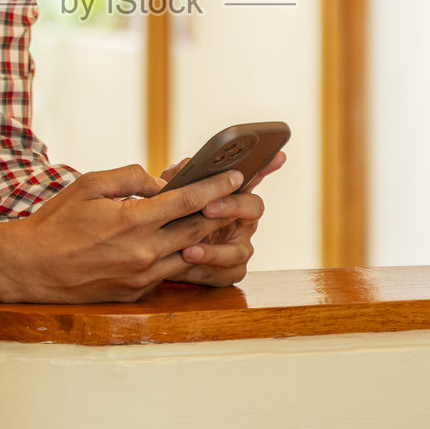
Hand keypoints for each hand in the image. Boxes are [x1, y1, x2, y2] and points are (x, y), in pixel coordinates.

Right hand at [0, 164, 246, 303]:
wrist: (29, 269)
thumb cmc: (55, 222)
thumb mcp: (88, 185)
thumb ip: (129, 177)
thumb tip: (160, 182)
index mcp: (132, 222)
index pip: (187, 202)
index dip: (216, 186)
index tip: (238, 174)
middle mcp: (143, 253)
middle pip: (198, 229)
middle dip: (226, 210)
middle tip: (246, 195)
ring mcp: (142, 277)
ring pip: (191, 255)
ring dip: (210, 237)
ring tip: (228, 220)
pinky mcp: (137, 293)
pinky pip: (171, 272)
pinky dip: (186, 255)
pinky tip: (194, 243)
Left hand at [161, 150, 284, 287]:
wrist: (151, 251)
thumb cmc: (166, 214)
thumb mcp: (166, 192)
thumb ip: (177, 178)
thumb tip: (187, 166)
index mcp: (231, 194)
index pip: (253, 176)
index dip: (267, 166)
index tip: (278, 156)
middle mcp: (242, 219)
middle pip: (254, 208)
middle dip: (232, 206)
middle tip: (207, 207)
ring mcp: (239, 245)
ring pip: (242, 250)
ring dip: (215, 250)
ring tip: (188, 249)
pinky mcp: (230, 270)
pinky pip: (228, 273)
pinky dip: (206, 268)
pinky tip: (187, 261)